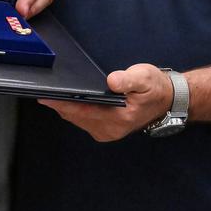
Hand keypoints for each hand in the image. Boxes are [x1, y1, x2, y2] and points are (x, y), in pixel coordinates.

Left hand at [41, 62, 172, 141]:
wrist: (167, 100)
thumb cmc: (155, 87)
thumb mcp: (144, 77)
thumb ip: (128, 79)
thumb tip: (111, 81)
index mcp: (118, 118)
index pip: (82, 111)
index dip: (62, 103)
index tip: (45, 96)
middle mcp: (109, 130)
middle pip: (76, 117)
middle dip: (59, 104)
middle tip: (43, 90)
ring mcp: (106, 133)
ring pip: (77, 120)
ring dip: (65, 108)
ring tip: (52, 94)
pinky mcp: (105, 131)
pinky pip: (83, 121)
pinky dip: (74, 111)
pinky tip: (69, 100)